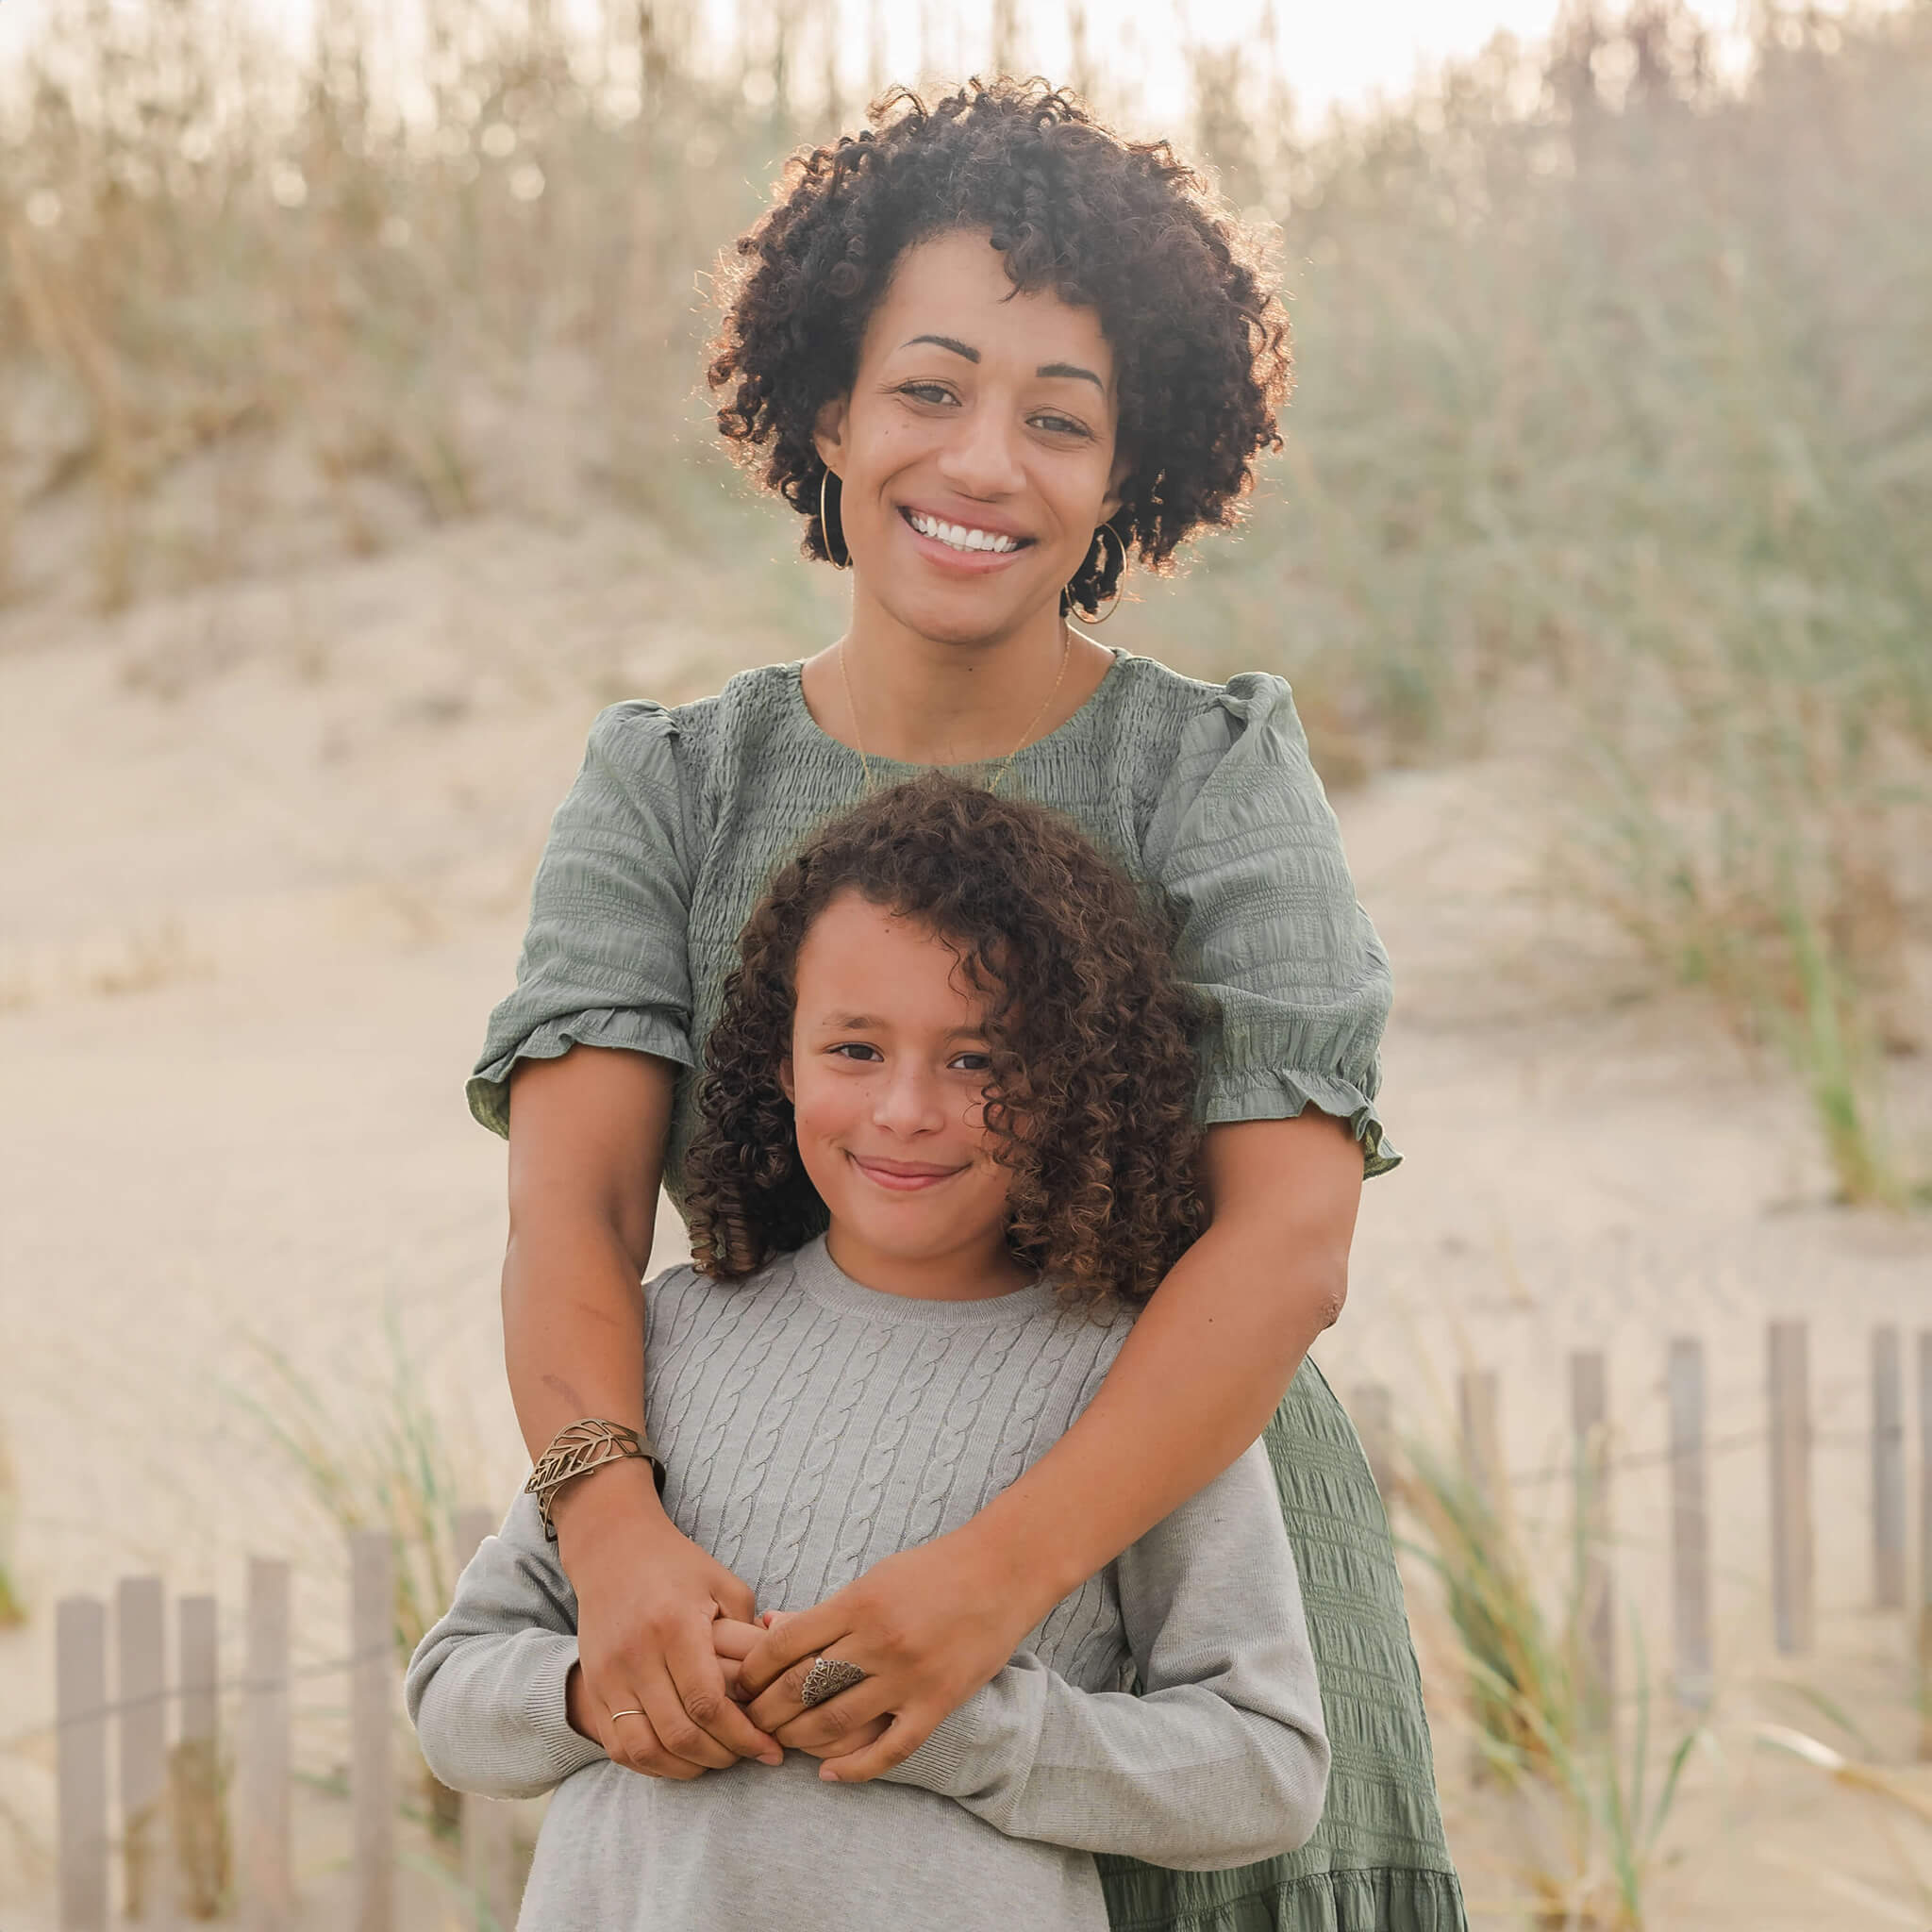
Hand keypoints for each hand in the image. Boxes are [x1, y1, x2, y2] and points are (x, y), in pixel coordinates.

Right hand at [556, 1460, 782, 1777]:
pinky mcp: (593, 1687)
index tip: (770, 1748)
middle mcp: (636, 1654)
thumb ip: (752, 1635)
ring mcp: (609, 1675)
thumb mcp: (723, 1586)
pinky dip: (652, 1763)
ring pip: (646, 1748)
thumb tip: (780, 1682)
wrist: (612, 1549)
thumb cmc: (678, 1566)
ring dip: (687, 1767)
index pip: (708, 1703)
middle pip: (680, 1733)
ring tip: (717, 1759)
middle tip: (748, 1755)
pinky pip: (619, 1746)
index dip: (742, 1735)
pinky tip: (681, 1758)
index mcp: (674, 1626)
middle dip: (722, 1755)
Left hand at [740, 1531, 1039, 1782]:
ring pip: (835, 1722)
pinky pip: (889, 1749)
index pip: (785, 1644)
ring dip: (799, 1739)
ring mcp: (909, 1676)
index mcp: (858, 1603)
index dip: (754, 1670)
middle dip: (766, 1710)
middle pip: (801, 1688)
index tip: (741, 1683)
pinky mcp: (937, 1703)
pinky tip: (829, 1773)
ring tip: (782, 1743)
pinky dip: (854, 1768)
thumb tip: (771, 1629)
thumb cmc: (933, 1571)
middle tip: (748, 1721)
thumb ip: (828, 1611)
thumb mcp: (874, 1579)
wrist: (1002, 1573)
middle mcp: (879, 1641)